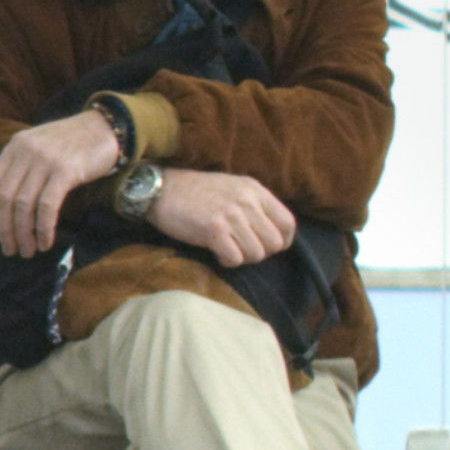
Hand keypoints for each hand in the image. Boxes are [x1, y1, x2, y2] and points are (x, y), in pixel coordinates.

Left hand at [0, 112, 123, 256]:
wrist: (107, 127)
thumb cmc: (75, 143)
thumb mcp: (39, 147)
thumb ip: (20, 168)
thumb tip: (4, 206)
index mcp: (14, 147)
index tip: (1, 235)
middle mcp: (25, 152)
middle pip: (4, 199)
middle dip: (5, 230)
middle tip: (11, 251)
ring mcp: (45, 160)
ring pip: (23, 205)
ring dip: (23, 234)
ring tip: (28, 251)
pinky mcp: (66, 170)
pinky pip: (47, 206)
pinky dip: (43, 228)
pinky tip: (46, 242)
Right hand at [147, 169, 298, 267]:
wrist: (161, 190)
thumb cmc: (197, 192)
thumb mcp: (234, 188)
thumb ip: (255, 205)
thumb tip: (274, 233)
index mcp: (255, 190)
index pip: (288, 223)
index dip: (283, 241)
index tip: (269, 247)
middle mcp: (247, 201)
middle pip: (274, 243)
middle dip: (261, 252)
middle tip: (242, 248)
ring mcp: (231, 215)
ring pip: (256, 253)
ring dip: (243, 258)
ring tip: (228, 248)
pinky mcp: (213, 229)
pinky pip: (235, 258)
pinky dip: (228, 261)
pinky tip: (217, 252)